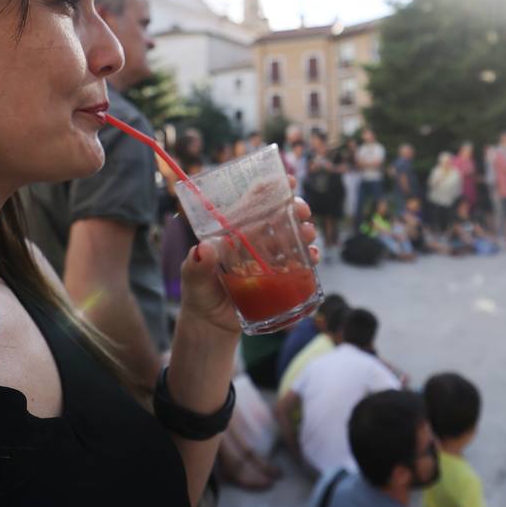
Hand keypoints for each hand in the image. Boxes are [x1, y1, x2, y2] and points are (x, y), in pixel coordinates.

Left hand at [179, 175, 318, 335]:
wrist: (210, 325)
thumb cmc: (198, 294)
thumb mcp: (193, 278)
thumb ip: (196, 265)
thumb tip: (204, 249)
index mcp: (233, 232)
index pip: (253, 203)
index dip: (271, 189)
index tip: (289, 181)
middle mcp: (253, 241)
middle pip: (278, 216)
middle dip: (295, 208)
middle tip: (303, 210)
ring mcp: (268, 258)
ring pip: (291, 237)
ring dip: (304, 231)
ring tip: (309, 233)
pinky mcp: (279, 277)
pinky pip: (298, 263)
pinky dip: (308, 257)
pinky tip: (312, 256)